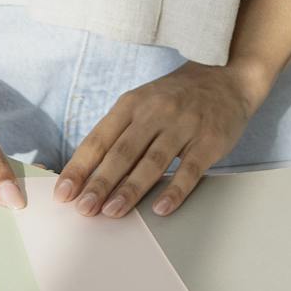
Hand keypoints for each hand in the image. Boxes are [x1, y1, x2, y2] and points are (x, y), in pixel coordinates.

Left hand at [54, 58, 269, 219]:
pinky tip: (161, 208)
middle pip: (123, 152)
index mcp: (132, 103)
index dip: (80, 167)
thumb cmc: (176, 97)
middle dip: (100, 182)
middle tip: (84, 209)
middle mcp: (156, 111)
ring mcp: (184, 125)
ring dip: (131, 189)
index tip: (64, 193)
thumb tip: (88, 174)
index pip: (99, 138)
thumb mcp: (143, 102)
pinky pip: (190, 169)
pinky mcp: (210, 140)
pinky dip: (175, 190)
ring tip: (112, 212)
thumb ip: (119, 133)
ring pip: (153, 161)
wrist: (226, 78)